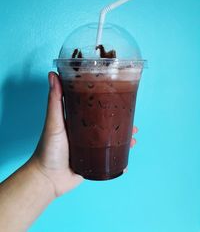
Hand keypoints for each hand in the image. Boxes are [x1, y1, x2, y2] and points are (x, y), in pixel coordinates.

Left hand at [31, 72, 137, 196]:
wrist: (49, 179)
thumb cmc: (48, 148)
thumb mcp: (54, 122)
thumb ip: (55, 100)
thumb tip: (53, 74)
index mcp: (78, 119)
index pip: (96, 108)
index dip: (109, 103)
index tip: (120, 98)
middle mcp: (86, 131)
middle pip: (108, 123)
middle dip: (122, 121)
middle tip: (133, 121)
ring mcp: (91, 147)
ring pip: (112, 139)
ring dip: (125, 137)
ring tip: (134, 137)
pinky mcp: (94, 160)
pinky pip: (110, 156)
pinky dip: (121, 155)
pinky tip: (128, 155)